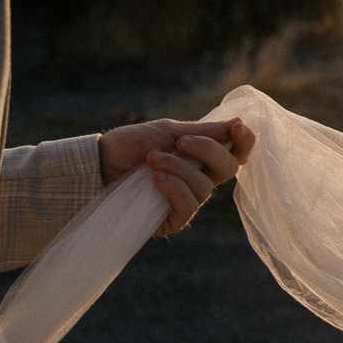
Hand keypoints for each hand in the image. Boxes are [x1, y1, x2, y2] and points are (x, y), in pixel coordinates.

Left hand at [98, 117, 255, 235]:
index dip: (244, 142)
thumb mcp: (168, 131)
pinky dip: (174, 188)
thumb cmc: (130, 145)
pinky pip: (188, 206)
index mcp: (203, 157)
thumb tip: (238, 121)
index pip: (236, 153)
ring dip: (178, 168)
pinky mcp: (173, 220)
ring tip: (151, 159)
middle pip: (229, 169)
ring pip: (205, 187)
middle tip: (180, 141)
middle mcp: (200, 179)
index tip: (237, 127)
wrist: (98, 165)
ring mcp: (187, 200)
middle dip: (208, 151)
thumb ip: (204, 131)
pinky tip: (156, 179)